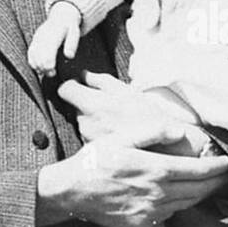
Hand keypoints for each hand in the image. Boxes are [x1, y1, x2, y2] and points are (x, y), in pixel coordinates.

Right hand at [27, 2, 81, 76]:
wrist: (61, 16)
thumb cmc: (69, 27)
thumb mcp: (75, 33)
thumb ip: (72, 44)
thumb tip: (69, 56)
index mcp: (53, 35)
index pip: (47, 54)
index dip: (49, 66)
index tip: (54, 72)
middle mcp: (42, 36)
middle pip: (38, 58)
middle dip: (44, 69)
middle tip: (52, 73)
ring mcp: (36, 38)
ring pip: (32, 56)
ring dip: (38, 66)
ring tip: (48, 70)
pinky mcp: (34, 41)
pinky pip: (30, 53)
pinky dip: (34, 62)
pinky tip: (41, 66)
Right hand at [36, 130, 227, 226]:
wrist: (70, 192)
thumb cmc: (95, 160)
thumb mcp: (121, 137)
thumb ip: (153, 131)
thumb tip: (180, 131)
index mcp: (155, 170)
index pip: (198, 171)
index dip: (217, 167)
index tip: (227, 162)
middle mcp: (157, 194)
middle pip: (199, 190)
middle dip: (215, 182)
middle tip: (225, 174)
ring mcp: (150, 212)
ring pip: (187, 204)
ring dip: (201, 194)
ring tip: (210, 184)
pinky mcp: (143, 223)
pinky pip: (170, 214)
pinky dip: (180, 203)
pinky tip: (180, 194)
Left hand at [58, 71, 205, 152]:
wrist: (162, 145)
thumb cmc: (147, 115)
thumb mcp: (126, 90)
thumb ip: (100, 81)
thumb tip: (83, 75)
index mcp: (92, 103)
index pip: (65, 89)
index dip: (72, 85)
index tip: (79, 85)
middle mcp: (86, 122)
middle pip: (74, 106)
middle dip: (86, 103)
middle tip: (107, 104)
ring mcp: (88, 138)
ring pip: (82, 121)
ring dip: (93, 119)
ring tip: (116, 120)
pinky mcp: (94, 151)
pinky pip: (90, 136)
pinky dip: (99, 133)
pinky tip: (116, 133)